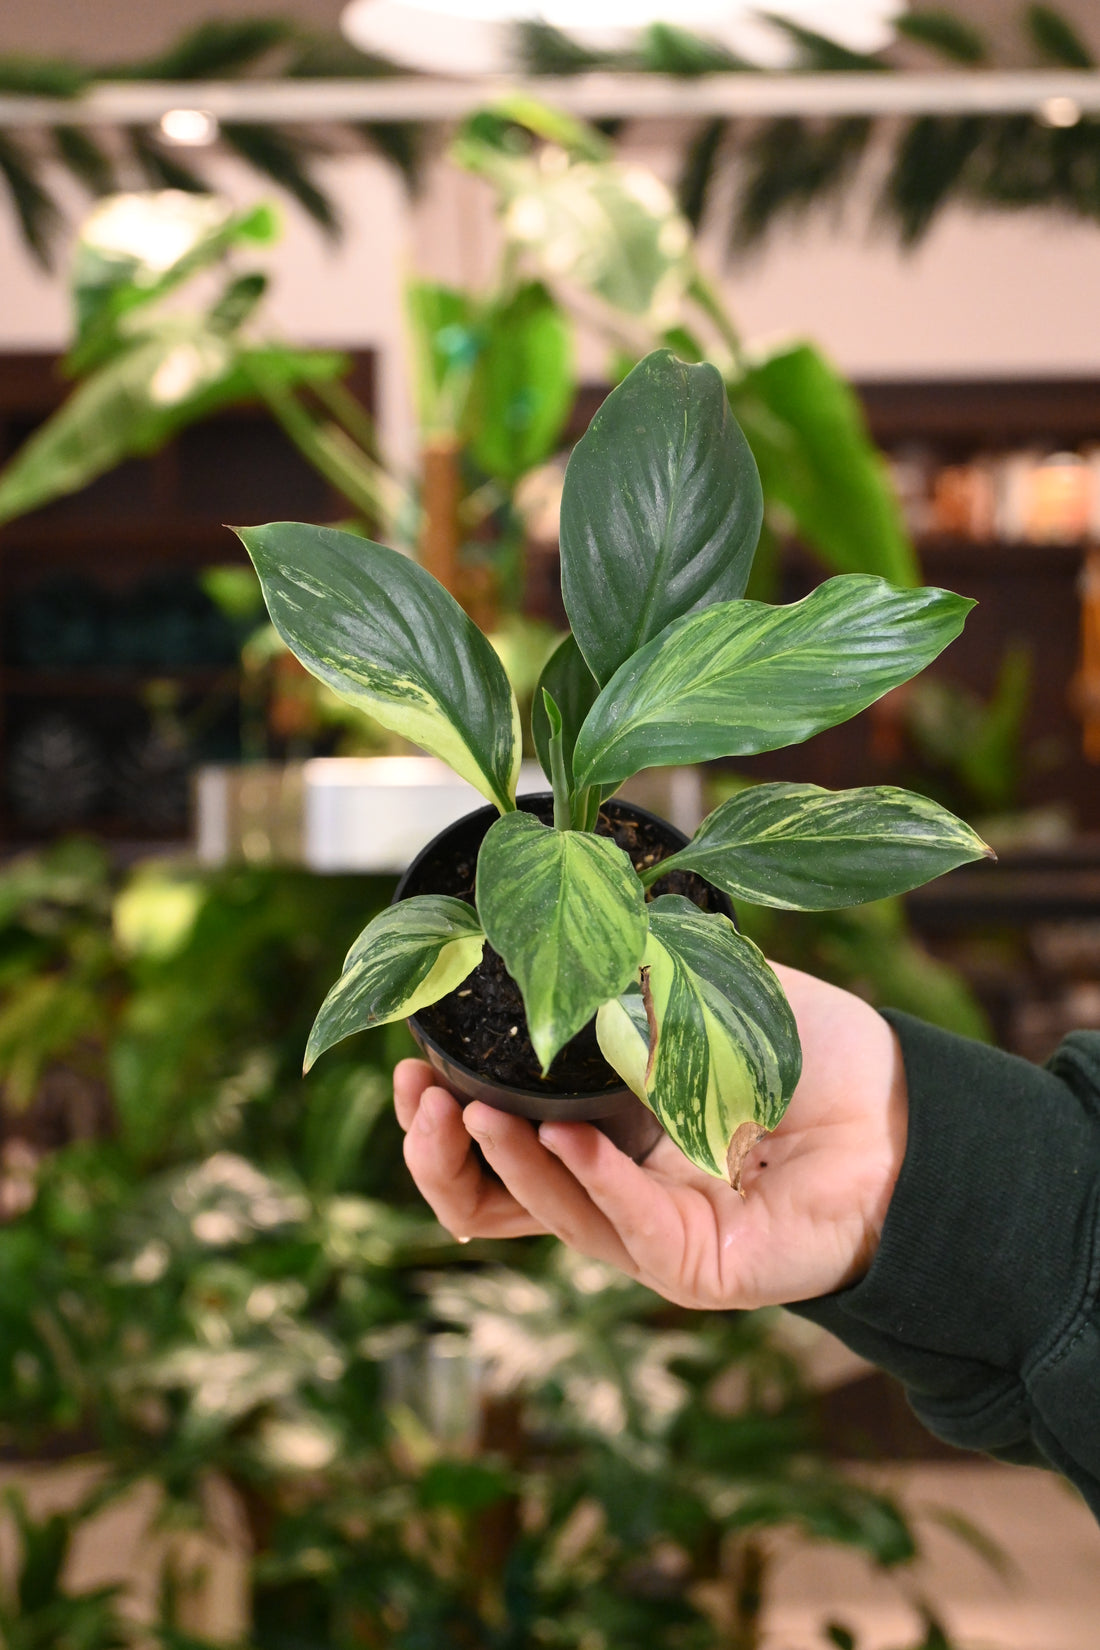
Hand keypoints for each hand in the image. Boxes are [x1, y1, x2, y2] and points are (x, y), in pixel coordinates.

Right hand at [394, 963, 907, 1311]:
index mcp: (601, 1125)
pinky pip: (622, 1228)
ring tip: (464, 1111)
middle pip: (491, 1198)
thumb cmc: (807, 1051)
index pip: (496, 1136)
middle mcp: (612, 1184)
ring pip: (539, 1218)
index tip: (409, 1060)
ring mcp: (647, 1232)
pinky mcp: (694, 1267)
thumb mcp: (697, 990)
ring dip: (495, 1166)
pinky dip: (588, 1181)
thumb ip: (624, 975)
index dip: (443, 1109)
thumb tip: (533, 939)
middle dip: (438, 1155)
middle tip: (419, 1099)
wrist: (901, 1110)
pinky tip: (567, 1136)